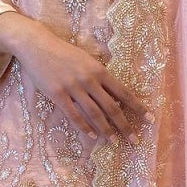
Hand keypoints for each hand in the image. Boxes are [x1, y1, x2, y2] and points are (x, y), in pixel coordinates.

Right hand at [0, 13, 153, 143]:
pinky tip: (91, 135)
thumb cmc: (63, 52)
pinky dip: (84, 126)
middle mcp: (89, 80)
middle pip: (112, 107)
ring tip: (114, 141)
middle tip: (134, 140)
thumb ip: (99, 75)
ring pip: (94, 114)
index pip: (124, 93)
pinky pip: (73, 114)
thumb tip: (114, 94)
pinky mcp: (57, 94)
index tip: (150, 119)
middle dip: (125, 125)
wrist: (37, 45)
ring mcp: (73, 88)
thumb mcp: (86, 60)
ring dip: (106, 130)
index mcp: (99, 70)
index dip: (138, 107)